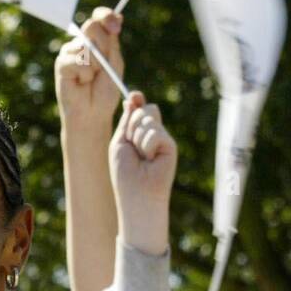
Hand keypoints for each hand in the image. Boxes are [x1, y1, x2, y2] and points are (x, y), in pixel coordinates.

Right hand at [55, 8, 123, 132]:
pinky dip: (84, 75)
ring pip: (85, 46)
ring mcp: (70, 52)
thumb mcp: (115, 62)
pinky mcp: (61, 64)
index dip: (106, 16)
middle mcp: (82, 43)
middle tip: (102, 67)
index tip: (116, 27)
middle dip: (103, 47)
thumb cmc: (105, 91)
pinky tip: (80, 84)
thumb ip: (112, 41)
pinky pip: (77, 61)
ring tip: (90, 79)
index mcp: (97, 39)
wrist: (93, 114)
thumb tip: (116, 17)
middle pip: (92, 26)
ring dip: (95, 66)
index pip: (99, 17)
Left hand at [109, 91, 175, 254]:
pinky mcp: (170, 145)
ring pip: (149, 119)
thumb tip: (133, 98)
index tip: (134, 96)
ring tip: (141, 158)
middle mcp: (151, 134)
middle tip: (132, 148)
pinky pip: (155, 132)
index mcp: (137, 132)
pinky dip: (147, 146)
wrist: (137, 194)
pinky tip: (150, 160)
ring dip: (137, 138)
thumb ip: (126, 121)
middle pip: (145, 109)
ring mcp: (162, 139)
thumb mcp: (119, 142)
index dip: (137, 100)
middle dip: (133, 125)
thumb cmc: (124, 173)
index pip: (139, 108)